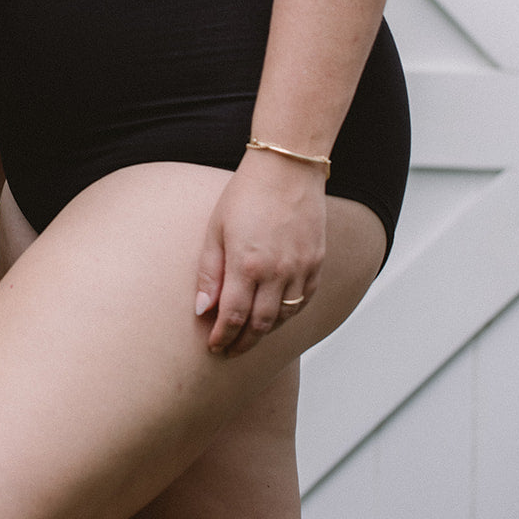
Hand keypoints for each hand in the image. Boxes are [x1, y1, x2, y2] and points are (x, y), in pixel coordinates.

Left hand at [194, 151, 326, 356]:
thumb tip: (202, 310)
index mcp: (247, 264)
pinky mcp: (316, 263)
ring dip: (265, 332)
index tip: (214, 347)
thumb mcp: (216, 229)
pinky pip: (304, 302)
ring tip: (249, 335)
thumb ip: (209, 272)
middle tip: (230, 350)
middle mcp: (277, 272)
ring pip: (284, 318)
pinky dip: (288, 314)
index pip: (233, 317)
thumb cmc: (245, 194)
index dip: (223, 337)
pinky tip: (275, 315)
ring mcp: (301, 269)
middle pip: (260, 325)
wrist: (287, 169)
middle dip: (242, 343)